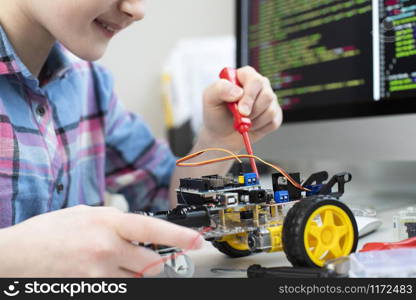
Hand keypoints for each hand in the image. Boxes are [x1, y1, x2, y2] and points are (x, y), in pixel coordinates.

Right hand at [0, 205, 202, 276]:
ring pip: (137, 279)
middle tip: (144, 256)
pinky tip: (102, 272)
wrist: (17, 254)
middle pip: (151, 262)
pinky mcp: (91, 289)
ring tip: (111, 262)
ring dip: (133, 273)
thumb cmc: (50, 231)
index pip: (152, 228)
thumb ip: (116, 220)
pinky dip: (118, 282)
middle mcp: (107, 247)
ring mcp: (99, 272)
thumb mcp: (86, 213)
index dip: (179, 234)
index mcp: (108, 221)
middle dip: (154, 261)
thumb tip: (139, 229)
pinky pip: (118, 289)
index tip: (198, 239)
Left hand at [200, 66, 282, 151]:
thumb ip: (219, 89)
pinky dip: (260, 128)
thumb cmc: (216, 113)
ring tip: (243, 122)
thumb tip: (238, 92)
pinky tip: (251, 126)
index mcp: (244, 75)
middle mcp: (259, 85)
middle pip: (267, 95)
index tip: (240, 110)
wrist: (221, 134)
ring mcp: (268, 99)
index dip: (249, 96)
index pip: (255, 80)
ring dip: (254, 121)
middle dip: (252, 111)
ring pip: (270, 110)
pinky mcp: (274, 114)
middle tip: (240, 118)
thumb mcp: (210, 99)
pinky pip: (274, 122)